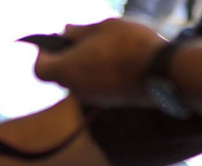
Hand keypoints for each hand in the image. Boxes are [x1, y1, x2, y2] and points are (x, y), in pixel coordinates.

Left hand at [34, 19, 165, 107]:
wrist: (162, 71)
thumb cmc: (131, 44)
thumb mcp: (105, 27)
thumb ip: (80, 31)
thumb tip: (65, 30)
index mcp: (67, 69)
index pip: (40, 69)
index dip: (42, 56)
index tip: (53, 43)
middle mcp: (74, 88)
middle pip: (58, 76)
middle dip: (64, 59)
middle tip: (79, 42)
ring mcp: (91, 98)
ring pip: (77, 83)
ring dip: (82, 68)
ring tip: (101, 49)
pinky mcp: (107, 102)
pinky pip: (93, 88)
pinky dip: (96, 76)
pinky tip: (115, 62)